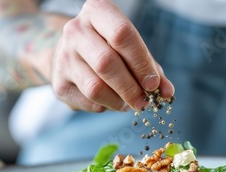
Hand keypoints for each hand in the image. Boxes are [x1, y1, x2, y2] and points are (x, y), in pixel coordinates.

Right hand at [51, 0, 174, 111]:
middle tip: (144, 102)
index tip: (153, 83)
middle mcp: (75, 30)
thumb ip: (151, 68)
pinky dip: (107, 106)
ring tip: (130, 103)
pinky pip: (88, 102)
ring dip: (119, 101)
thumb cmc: (110, 47)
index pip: (122, 35)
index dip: (141, 62)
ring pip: (95, 87)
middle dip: (130, 87)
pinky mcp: (59, 83)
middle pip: (106, 63)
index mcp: (97, 11)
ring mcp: (63, 57)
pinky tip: (112, 100)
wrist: (71, 54)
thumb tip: (166, 93)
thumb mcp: (132, 48)